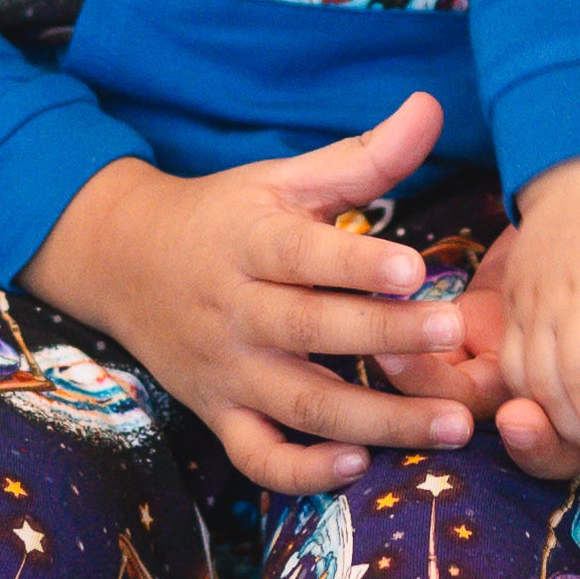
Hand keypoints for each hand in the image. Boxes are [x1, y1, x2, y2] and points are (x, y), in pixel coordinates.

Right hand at [19, 94, 469, 494]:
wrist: (123, 262)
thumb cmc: (225, 216)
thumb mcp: (283, 180)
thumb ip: (363, 156)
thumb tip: (432, 105)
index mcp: (250, 243)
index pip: (302, 255)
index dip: (355, 264)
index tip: (413, 269)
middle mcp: (236, 312)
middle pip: (312, 332)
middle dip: (387, 339)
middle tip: (456, 337)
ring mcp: (227, 372)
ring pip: (301, 406)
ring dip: (377, 421)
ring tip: (451, 425)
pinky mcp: (218, 416)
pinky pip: (257, 458)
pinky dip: (302, 473)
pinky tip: (359, 467)